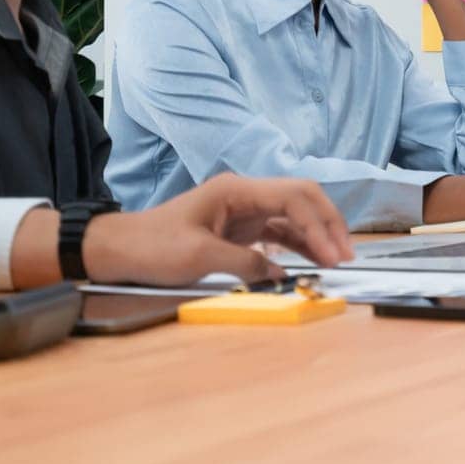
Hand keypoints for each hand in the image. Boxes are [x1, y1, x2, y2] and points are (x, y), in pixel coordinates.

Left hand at [82, 175, 353, 285]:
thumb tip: (280, 273)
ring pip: (294, 216)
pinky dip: (299, 245)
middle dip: (327, 224)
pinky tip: (312, 261)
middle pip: (302, 199)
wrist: (118, 250)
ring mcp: (244, 211)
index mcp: (236, 190)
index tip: (333, 252)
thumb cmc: (152, 247)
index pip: (293, 196)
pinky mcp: (241, 229)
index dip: (319, 223)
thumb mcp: (198, 258)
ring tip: (337, 261)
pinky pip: (280, 232)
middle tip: (346, 255)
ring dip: (317, 236)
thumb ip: (244, 264)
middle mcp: (245, 195)